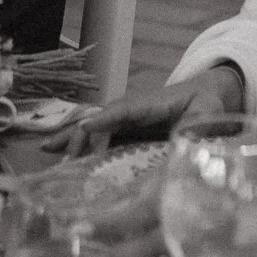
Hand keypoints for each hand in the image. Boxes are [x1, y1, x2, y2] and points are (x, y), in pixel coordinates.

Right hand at [40, 67, 241, 155]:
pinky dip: (74, 144)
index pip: (123, 110)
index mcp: (149, 103)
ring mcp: (122, 121)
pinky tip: (54, 152)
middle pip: (99, 120)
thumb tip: (189, 142)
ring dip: (69, 140)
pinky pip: (94, 137)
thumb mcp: (208, 113)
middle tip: (67, 161)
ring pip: (90, 127)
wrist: (206, 96)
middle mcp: (129, 110)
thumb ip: (199, 127)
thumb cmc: (206, 103)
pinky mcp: (122, 132)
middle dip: (81, 137)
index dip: (105, 120)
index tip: (87, 128)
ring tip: (47, 153)